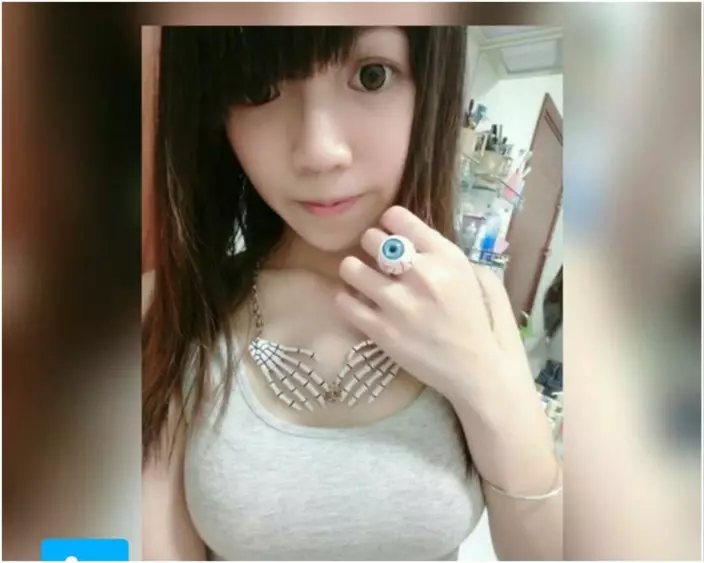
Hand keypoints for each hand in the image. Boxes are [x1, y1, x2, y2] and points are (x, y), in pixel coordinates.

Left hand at [336, 206, 534, 409]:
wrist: (480, 373)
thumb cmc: (483, 324)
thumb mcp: (478, 277)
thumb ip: (446, 256)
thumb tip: (416, 242)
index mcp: (446, 257)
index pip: (398, 217)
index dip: (390, 223)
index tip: (391, 233)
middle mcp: (421, 275)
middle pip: (372, 239)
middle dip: (371, 246)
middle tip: (376, 258)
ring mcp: (398, 304)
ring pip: (351, 268)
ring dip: (353, 270)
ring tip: (360, 277)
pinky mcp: (381, 331)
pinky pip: (345, 303)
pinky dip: (346, 299)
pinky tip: (356, 302)